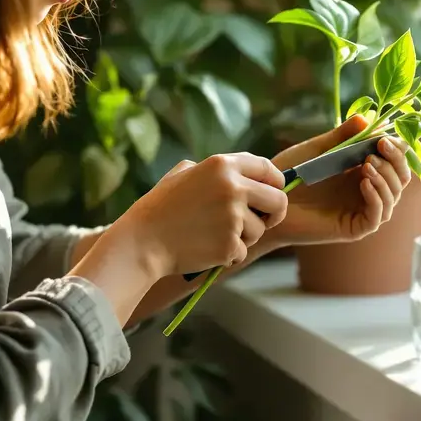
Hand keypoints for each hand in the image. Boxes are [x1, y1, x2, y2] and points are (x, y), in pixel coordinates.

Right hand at [97, 153, 288, 277]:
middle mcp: (232, 188)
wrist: (142, 241)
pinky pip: (242, 252)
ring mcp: (233, 217)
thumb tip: (243, 174)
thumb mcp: (183, 174)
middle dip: (273, 214)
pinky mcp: (230, 244)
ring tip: (213, 235)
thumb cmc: (160, 208)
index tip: (274, 194)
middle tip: (261, 222)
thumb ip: (214, 171)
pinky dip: (228, 255)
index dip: (277, 183)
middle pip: (278, 201)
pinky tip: (206, 248)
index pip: (268, 169)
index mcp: (222, 165)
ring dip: (243, 237)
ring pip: (259, 230)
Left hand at [267, 115, 412, 247]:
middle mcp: (367, 190)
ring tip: (367, 165)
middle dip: (395, 162)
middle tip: (378, 148)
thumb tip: (368, 119)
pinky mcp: (354, 228)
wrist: (270, 200)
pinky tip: (365, 184)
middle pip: (401, 178)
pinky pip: (377, 216)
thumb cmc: (290, 174)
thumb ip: (342, 135)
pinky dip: (377, 199)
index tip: (385, 137)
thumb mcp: (318, 149)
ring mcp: (362, 209)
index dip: (398, 148)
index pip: (395, 160)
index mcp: (362, 169)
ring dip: (386, 179)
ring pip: (393, 197)